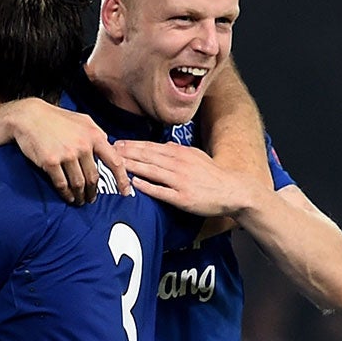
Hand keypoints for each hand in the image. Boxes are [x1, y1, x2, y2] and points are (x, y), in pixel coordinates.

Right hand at [4, 99, 130, 204]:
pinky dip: (66, 194)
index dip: (122, 179)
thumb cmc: (56, 118)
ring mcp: (67, 155)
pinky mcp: (51, 162)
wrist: (29, 116)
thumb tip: (108, 146)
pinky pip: (62, 184)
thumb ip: (97, 134)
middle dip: (93, 192)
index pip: (115, 161)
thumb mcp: (82, 120)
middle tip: (92, 199)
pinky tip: (68, 197)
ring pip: (79, 184)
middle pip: (94, 177)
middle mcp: (83, 146)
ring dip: (80, 196)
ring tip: (80, 201)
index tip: (126, 192)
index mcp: (94, 135)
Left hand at [111, 141, 260, 218]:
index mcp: (180, 153)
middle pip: (147, 156)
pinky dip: (147, 185)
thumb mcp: (196, 156)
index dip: (132, 144)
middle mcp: (178, 164)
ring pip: (151, 170)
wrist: (233, 190)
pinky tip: (134, 182)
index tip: (116, 143)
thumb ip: (177, 151)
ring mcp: (180, 180)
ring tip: (116, 163)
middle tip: (109, 150)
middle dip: (127, 152)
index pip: (151, 146)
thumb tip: (161, 145)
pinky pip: (161, 190)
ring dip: (132, 166)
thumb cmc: (213, 175)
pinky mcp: (182, 197)